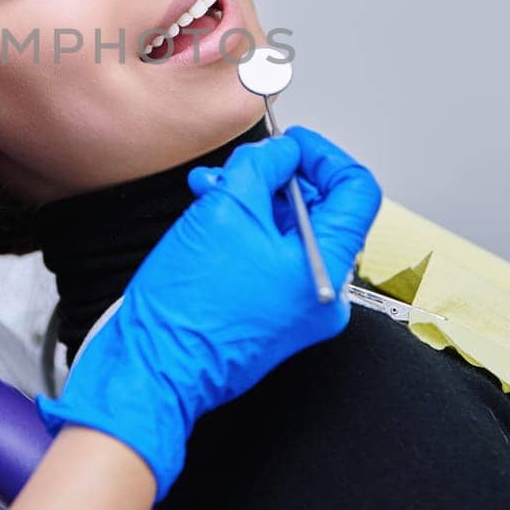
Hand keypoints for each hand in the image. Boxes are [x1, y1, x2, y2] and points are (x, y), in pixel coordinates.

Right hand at [35, 129, 381, 498]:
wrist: (154, 366)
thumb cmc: (187, 306)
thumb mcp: (226, 208)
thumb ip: (263, 167)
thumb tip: (283, 153)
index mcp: (326, 269)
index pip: (355, 191)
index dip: (322, 156)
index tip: (290, 144)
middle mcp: (324, 294)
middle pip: (323, 211)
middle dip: (278, 178)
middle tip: (242, 164)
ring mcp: (299, 309)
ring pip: (290, 232)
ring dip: (253, 200)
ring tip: (210, 188)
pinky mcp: (272, 316)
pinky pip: (271, 258)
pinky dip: (245, 230)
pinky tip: (209, 215)